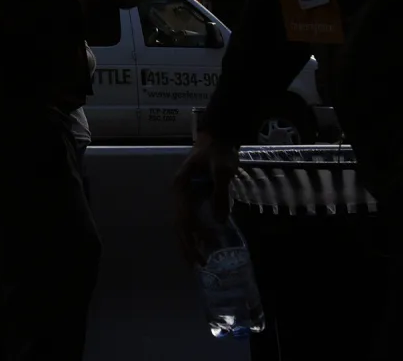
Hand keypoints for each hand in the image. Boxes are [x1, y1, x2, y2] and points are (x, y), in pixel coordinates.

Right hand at [173, 133, 239, 263]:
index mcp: (181, 187)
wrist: (218, 136)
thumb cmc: (218, 152)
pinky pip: (193, 217)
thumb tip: (219, 221)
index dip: (191, 239)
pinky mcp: (194, 195)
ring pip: (185, 223)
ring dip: (191, 241)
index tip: (199, 256)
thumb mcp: (222, 171)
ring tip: (200, 260)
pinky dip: (197, 232)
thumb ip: (220, 194)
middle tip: (198, 266)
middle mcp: (179, 193)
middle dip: (187, 246)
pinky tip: (206, 242)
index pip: (183, 219)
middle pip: (180, 225)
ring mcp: (186, 195)